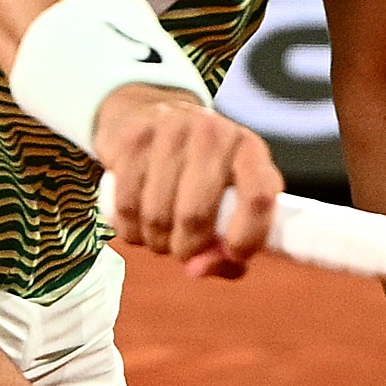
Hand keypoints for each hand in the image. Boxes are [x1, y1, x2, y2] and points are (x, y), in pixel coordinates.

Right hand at [93, 85, 276, 275]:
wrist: (149, 115)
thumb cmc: (198, 172)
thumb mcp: (228, 199)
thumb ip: (227, 248)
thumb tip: (198, 270)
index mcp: (249, 149)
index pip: (258, 197)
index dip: (247, 239)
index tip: (233, 254)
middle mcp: (212, 134)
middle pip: (196, 215)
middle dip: (186, 248)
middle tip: (183, 250)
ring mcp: (169, 133)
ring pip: (157, 215)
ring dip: (156, 242)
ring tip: (160, 236)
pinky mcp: (132, 141)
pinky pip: (126, 206)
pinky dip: (130, 230)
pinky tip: (137, 226)